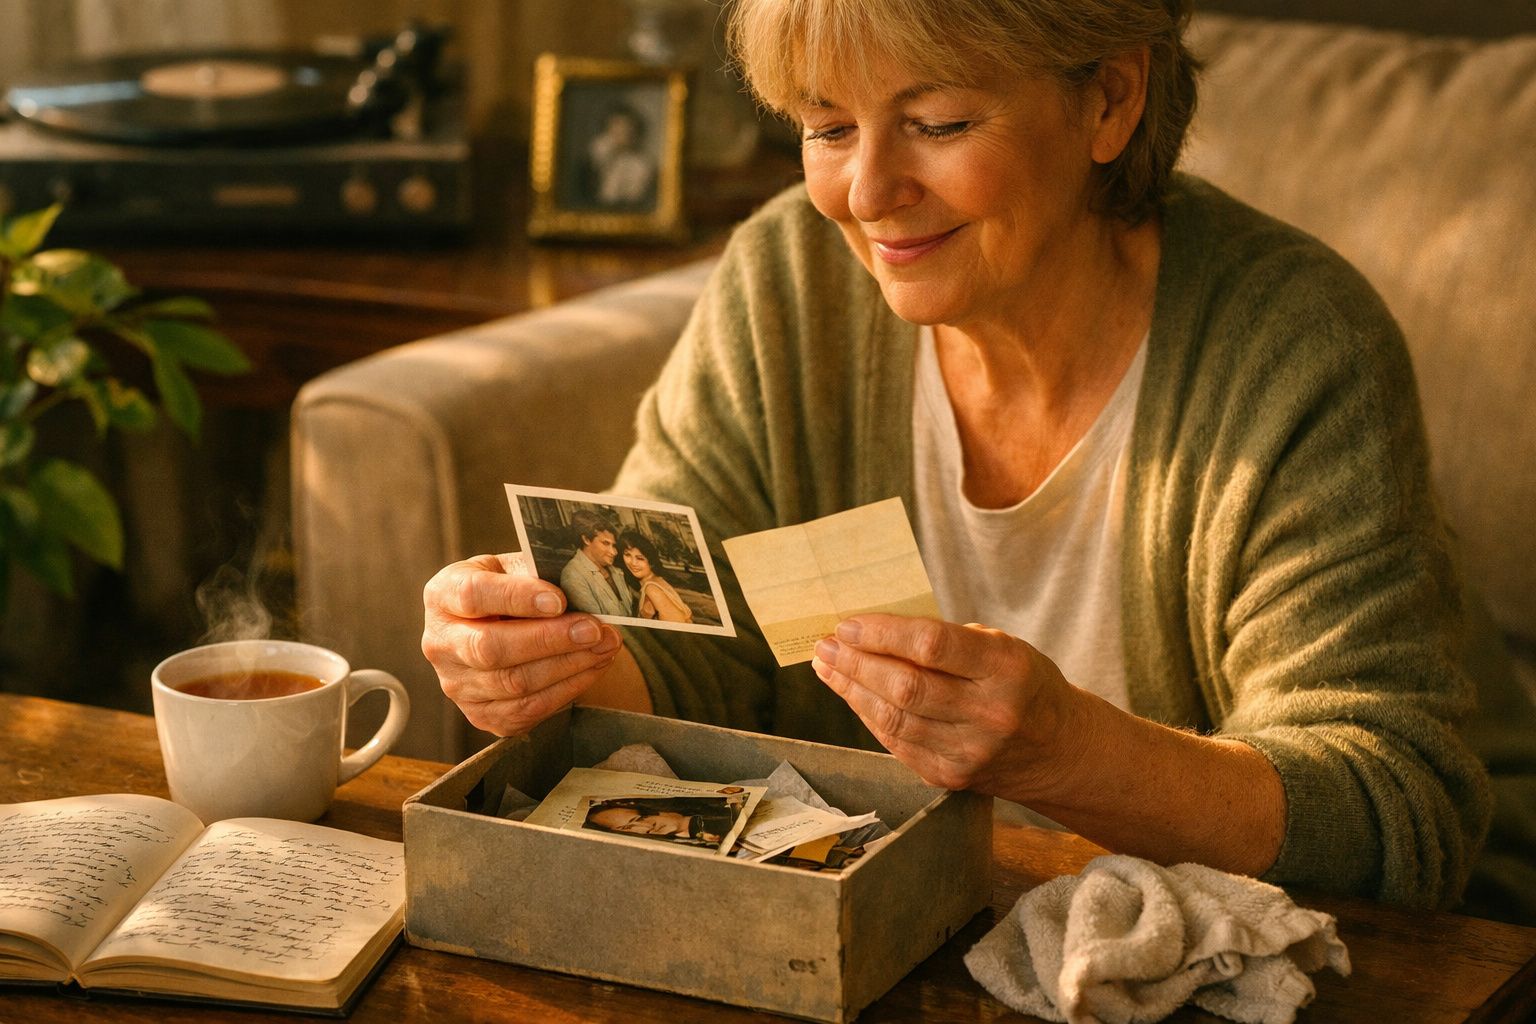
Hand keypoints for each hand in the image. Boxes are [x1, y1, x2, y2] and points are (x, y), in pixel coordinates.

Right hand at [422, 553, 623, 735]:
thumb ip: (540, 574)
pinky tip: (593, 667)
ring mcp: (457, 685)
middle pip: (490, 648)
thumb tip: (584, 590)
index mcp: (442, 595)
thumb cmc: (511, 590)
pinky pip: (527, 709)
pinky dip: (567, 688)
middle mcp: (441, 644)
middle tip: (594, 629)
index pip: (473, 595)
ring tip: (604, 645)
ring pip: (513, 683)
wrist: (498, 626)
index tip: (559, 600)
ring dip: (568, 666)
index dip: (517, 598)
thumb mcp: (516, 568)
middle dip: (549, 640)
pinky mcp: (482, 714)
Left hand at [810, 615, 1080, 795]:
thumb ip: (947, 640)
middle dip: (856, 663)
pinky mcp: (949, 776)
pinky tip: (853, 694)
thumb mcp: (1003, 647)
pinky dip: (869, 715)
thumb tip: (875, 631)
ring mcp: (969, 752)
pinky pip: (896, 742)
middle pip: (906, 687)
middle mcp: (989, 714)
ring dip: (852, 690)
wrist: (1060, 750)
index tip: (849, 624)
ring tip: (828, 666)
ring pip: (894, 718)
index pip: (933, 647)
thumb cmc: (1024, 684)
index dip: (883, 634)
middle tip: (827, 645)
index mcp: (1007, 669)